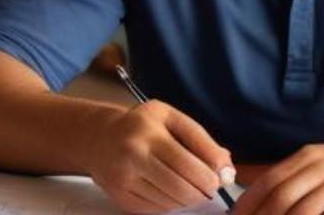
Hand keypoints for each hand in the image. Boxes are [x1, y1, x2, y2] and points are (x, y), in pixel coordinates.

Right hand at [85, 100, 235, 213]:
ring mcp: (124, 178)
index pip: (189, 165)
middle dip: (202, 193)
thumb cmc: (142, 125)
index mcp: (150, 132)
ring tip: (189, 187)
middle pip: (181, 188)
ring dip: (187, 199)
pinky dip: (170, 204)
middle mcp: (133, 155)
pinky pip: (155, 209)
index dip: (211, 177)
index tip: (219, 179)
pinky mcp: (119, 196)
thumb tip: (226, 167)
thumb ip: (200, 139)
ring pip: (170, 202)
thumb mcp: (171, 118)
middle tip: (208, 188)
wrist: (97, 137)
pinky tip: (169, 191)